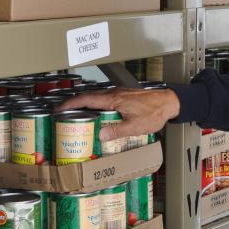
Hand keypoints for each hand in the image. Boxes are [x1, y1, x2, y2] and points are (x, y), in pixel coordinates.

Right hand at [57, 88, 180, 141]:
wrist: (169, 102)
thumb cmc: (155, 111)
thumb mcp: (135, 126)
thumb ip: (116, 131)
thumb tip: (100, 135)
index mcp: (113, 99)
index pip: (86, 99)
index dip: (70, 104)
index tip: (58, 109)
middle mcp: (114, 94)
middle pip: (88, 98)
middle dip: (74, 106)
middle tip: (64, 117)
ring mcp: (119, 94)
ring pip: (97, 99)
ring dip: (86, 107)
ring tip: (79, 119)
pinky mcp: (124, 97)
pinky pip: (105, 100)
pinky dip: (97, 107)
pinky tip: (99, 117)